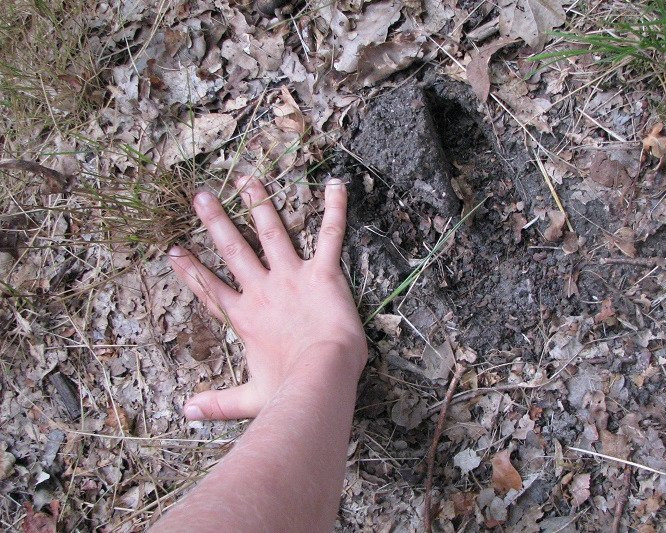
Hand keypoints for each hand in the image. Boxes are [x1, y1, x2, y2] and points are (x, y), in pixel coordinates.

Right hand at [168, 177, 366, 420]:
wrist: (322, 377)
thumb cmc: (288, 391)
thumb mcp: (248, 400)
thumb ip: (217, 404)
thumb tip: (185, 414)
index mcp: (244, 317)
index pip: (209, 288)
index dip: (191, 270)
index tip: (173, 251)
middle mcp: (263, 290)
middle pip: (233, 250)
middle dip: (216, 221)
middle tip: (201, 196)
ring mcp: (291, 278)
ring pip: (271, 232)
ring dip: (259, 205)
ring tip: (248, 180)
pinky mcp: (322, 273)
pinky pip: (329, 235)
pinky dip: (334, 210)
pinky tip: (336, 185)